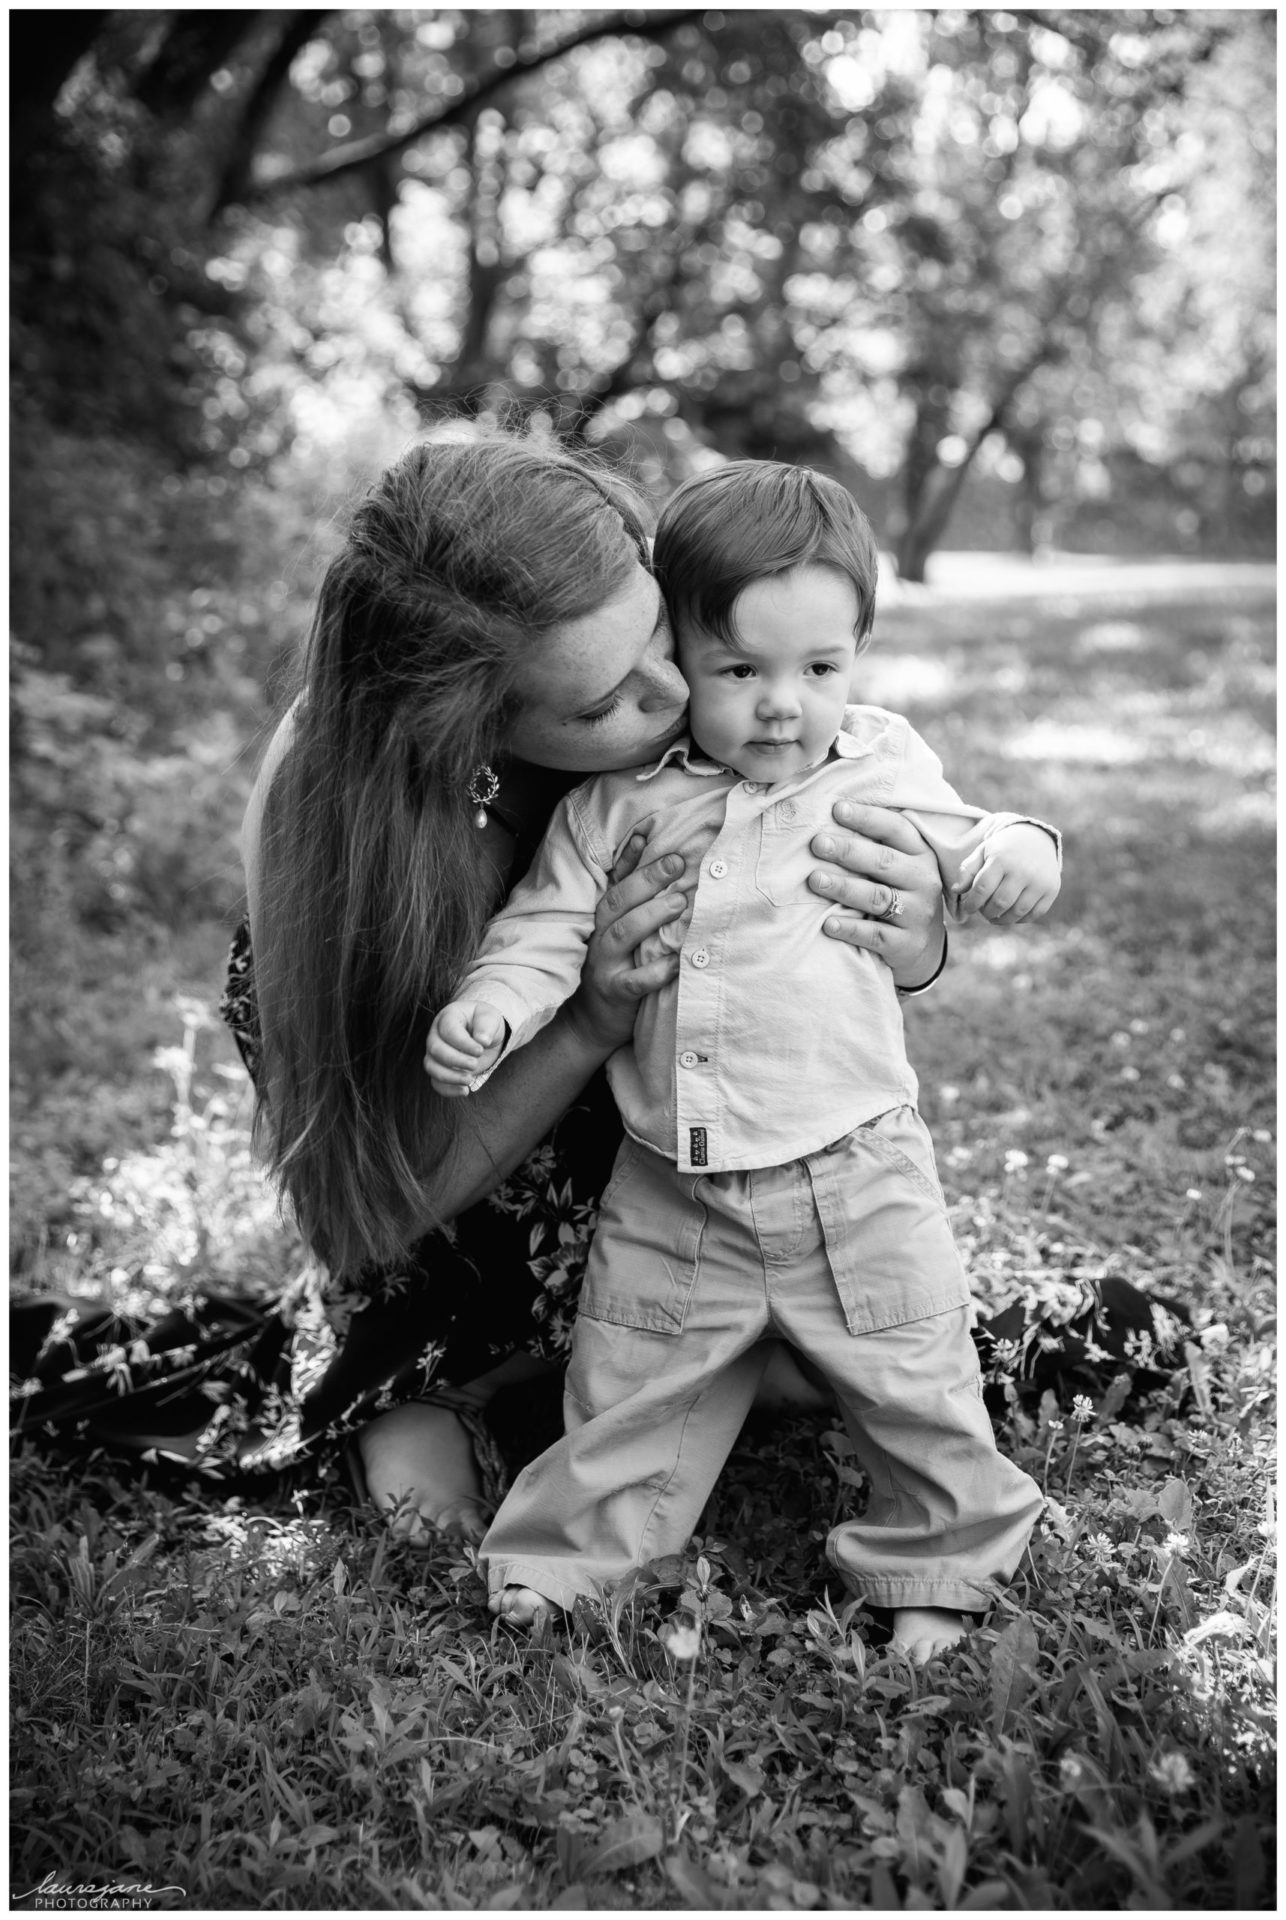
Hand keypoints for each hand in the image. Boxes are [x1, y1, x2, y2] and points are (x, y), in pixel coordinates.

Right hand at [425, 1001, 506, 1097]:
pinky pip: (436, 1082)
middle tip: (475, 1064)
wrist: (483, 1034)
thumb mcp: (490, 1017)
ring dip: (450, 1077)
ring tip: (470, 1080)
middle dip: (456, 1060)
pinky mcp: (440, 1069)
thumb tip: (482, 1040)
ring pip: (432, 1067)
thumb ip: (487, 1025)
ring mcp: (435, 1053)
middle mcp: (436, 1035)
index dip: (463, 1043)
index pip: (449, 1031)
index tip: (480, 1050)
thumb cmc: (485, 1023)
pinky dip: (448, 1089)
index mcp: (448, 1017)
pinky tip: (464, 1091)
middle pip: (436, 1050)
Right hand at [567, 836, 692, 1052]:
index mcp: (603, 920)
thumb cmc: (614, 971)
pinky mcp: (614, 993)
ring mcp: (604, 965)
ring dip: (652, 916)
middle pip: (618, 902)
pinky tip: (678, 962)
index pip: (615, 883)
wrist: (589, 1023)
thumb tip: (666, 871)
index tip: (647, 833)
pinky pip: (634, 981)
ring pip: (623, 934)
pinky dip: (656, 971)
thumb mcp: (620, 936)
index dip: (629, 858)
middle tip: (677, 863)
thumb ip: (638, 909)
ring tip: (680, 902)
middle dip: (647, 879)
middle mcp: (600, 937)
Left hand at [808, 801, 945, 990]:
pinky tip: (828, 923)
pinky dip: (851, 929)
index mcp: (921, 854)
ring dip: (843, 887)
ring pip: (877, 897)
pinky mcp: (906, 944)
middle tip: (817, 843)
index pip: (896, 829)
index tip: (836, 809)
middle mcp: (923, 881)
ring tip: (814, 880)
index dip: (867, 818)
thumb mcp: (900, 864)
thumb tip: (831, 811)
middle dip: (848, 851)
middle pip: (884, 862)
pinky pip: (876, 935)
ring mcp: (917, 914)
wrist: (922, 944)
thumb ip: (876, 843)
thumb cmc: (899, 891)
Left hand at [956, 823, 1060, 923]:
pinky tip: (1011, 915)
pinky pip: (1034, 914)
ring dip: (1002, 919)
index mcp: (1002, 858)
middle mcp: (1023, 870)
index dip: (972, 903)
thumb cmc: (1003, 849)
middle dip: (986, 912)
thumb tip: (956, 890)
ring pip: (1017, 912)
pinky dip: (1020, 919)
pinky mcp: (1051, 889)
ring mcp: (1039, 881)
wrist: (1036, 838)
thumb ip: (967, 870)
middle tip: (982, 912)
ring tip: (993, 917)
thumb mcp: (983, 852)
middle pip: (999, 903)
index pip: (982, 889)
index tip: (968, 908)